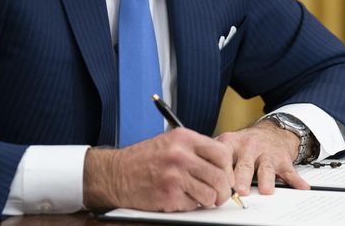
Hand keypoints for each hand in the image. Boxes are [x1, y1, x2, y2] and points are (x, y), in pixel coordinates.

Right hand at [83, 128, 234, 211]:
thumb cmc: (143, 159)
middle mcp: (180, 155)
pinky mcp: (168, 195)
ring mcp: (175, 176)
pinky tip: (180, 198)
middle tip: (219, 194)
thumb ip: (195, 150)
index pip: (222, 153)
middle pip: (220, 177)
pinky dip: (191, 206)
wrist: (116, 173)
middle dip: (223, 190)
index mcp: (184, 138)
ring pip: (211, 195)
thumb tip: (223, 165)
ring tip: (199, 197)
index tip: (225, 175)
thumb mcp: (171, 142)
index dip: (228, 168)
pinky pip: (194, 206)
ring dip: (208, 200)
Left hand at [215, 120, 309, 196]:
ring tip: (266, 191)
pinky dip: (297, 181)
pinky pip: (291, 172)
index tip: (217, 185)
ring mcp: (267, 154)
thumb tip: (197, 178)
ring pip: (267, 169)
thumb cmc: (244, 144)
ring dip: (267, 180)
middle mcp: (249, 147)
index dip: (221, 173)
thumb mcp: (226, 143)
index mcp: (231, 144)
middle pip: (245, 164)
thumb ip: (213, 158)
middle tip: (240, 190)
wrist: (271, 131)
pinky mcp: (283, 161)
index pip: (223, 158)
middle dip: (242, 177)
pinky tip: (301, 188)